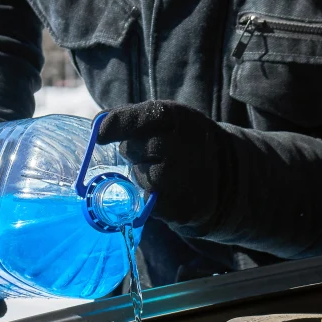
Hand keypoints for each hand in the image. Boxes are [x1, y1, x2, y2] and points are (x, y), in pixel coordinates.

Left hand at [97, 101, 232, 236]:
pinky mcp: (180, 206)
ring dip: (143, 174)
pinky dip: (152, 195)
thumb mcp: (165, 121)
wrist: (223, 176)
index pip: (143, 116)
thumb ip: (132, 119)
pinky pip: (149, 200)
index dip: (118, 124)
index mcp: (178, 117)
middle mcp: (183, 144)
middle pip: (133, 148)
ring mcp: (184, 176)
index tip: (99, 135)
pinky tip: (168, 188)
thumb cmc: (180, 142)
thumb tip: (97, 124)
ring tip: (164, 170)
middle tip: (149, 151)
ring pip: (141, 176)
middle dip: (133, 151)